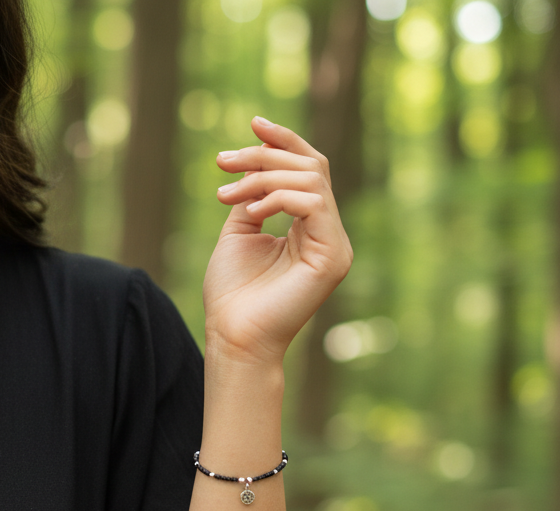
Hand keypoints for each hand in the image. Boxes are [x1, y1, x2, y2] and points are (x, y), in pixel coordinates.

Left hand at [204, 117, 352, 365]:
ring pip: (311, 180)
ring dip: (263, 178)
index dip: (285, 141)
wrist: (232, 336)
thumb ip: (253, 196)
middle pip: (311, 166)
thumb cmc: (232, 293)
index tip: (253, 123)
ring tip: (227, 196)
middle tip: (223, 164)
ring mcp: (335, 245)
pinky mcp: (333, 257)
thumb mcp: (239, 231)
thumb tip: (255, 159)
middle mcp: (329, 233)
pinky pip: (313, 204)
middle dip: (263, 156)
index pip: (309, 169)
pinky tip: (251, 213)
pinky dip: (278, 198)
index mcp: (310, 227)